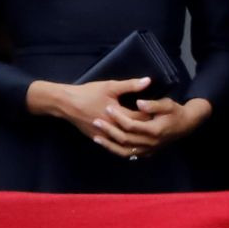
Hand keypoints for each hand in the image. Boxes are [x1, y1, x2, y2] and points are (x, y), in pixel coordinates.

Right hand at [26, 77, 153, 157]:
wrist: (65, 104)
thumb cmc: (88, 93)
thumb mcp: (110, 86)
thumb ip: (130, 85)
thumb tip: (149, 81)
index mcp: (117, 115)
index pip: (139, 119)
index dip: (151, 116)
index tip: (162, 114)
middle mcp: (111, 129)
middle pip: (134, 132)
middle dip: (146, 128)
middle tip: (159, 124)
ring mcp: (103, 136)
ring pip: (124, 142)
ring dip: (136, 138)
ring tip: (148, 133)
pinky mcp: (97, 139)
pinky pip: (113, 146)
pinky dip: (124, 145)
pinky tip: (133, 143)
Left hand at [92, 97, 212, 158]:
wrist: (186, 125)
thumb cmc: (176, 112)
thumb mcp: (168, 104)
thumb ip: (153, 104)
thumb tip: (138, 103)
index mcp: (154, 130)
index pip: (131, 125)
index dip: (118, 117)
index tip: (108, 108)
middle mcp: (150, 143)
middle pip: (124, 139)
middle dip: (109, 130)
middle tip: (96, 121)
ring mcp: (148, 150)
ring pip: (124, 150)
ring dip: (109, 144)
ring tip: (96, 137)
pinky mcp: (146, 153)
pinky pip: (128, 155)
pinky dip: (116, 151)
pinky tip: (108, 145)